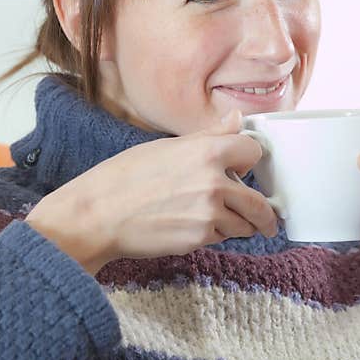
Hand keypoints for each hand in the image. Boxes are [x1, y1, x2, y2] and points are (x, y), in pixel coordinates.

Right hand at [25, 109, 279, 274]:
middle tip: (262, 218)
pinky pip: (220, 238)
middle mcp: (215, 182)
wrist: (97, 215)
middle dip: (262, 212)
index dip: (248, 160)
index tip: (245, 168)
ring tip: (208, 217)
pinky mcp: (199, 239)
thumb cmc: (123, 178)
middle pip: (259, 202)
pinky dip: (212, 235)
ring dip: (234, 223)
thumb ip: (209, 135)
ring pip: (243, 224)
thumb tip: (236, 119)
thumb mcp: (166, 146)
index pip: (254, 152)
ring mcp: (209, 214)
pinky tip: (187, 225)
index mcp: (207, 151)